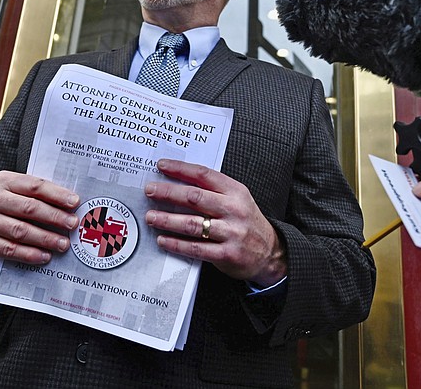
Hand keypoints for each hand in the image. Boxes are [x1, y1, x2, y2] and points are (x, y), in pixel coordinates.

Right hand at [0, 171, 79, 264]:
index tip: (75, 202)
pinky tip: (45, 256)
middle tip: (73, 224)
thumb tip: (71, 205)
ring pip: (20, 230)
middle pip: (29, 208)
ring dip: (45, 238)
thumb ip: (39, 195)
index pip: (34, 186)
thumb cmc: (7, 205)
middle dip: (54, 217)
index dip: (56, 194)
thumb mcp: (18, 192)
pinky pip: (9, 250)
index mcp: (4, 180)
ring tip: (63, 244)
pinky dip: (29, 254)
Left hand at [144, 159, 286, 286]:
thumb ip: (213, 190)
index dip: (180, 169)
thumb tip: (178, 181)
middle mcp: (234, 210)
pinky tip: (163, 240)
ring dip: (167, 219)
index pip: (204, 175)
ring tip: (151, 216)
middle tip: (149, 190)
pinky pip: (196, 248)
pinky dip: (176, 244)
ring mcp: (231, 232)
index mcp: (235, 191)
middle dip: (168, 193)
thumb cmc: (247, 222)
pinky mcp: (227, 254)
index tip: (161, 166)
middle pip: (195, 197)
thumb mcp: (237, 199)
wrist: (271, 253)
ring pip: (192, 224)